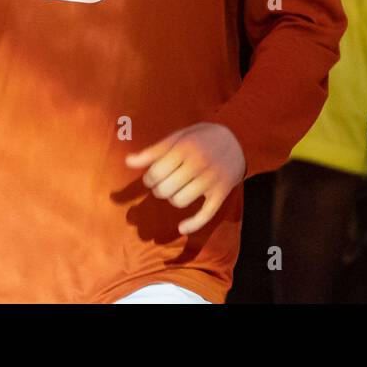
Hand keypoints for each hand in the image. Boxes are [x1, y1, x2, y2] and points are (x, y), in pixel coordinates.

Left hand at [126, 122, 245, 235]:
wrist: (238, 139)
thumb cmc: (201, 138)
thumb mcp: (177, 137)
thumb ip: (153, 151)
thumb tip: (128, 162)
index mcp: (185, 148)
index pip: (156, 173)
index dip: (149, 178)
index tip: (152, 176)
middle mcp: (199, 164)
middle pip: (165, 189)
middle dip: (158, 189)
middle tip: (163, 183)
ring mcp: (211, 180)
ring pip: (180, 202)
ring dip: (172, 199)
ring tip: (174, 190)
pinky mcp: (221, 193)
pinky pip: (205, 215)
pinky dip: (192, 225)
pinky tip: (181, 228)